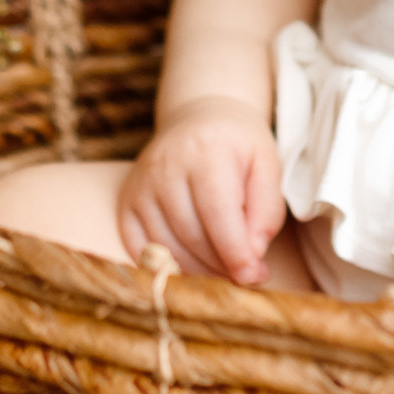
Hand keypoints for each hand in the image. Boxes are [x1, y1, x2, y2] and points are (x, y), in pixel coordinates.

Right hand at [120, 95, 286, 285]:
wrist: (198, 117)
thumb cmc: (238, 146)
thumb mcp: (267, 165)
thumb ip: (266, 211)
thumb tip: (252, 257)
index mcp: (206, 150)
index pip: (218, 212)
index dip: (236, 252)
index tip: (253, 275)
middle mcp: (166, 165)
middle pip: (192, 235)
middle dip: (221, 265)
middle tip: (245, 275)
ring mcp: (142, 183)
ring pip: (167, 246)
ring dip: (198, 271)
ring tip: (223, 270)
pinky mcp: (127, 199)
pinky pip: (140, 248)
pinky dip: (167, 266)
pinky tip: (192, 266)